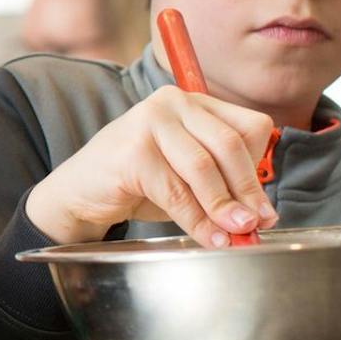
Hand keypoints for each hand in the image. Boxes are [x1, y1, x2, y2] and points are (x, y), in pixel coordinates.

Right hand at [24, 86, 277, 249]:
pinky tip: (208, 237)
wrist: (79, 193)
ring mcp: (149, 122)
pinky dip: (197, 221)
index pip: (249, 127)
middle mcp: (172, 102)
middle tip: (256, 224)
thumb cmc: (138, 182)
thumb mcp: (187, 174)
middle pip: (229, 145)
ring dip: (223, 208)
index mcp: (193, 101)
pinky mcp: (132, 151)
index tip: (261, 206)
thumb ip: (220, 182)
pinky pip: (176, 192)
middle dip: (247, 191)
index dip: (258, 169)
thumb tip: (258, 214)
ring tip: (235, 236)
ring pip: (204, 168)